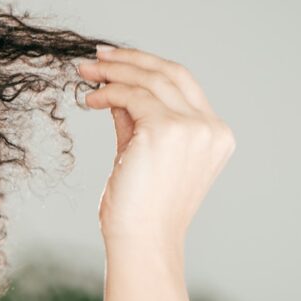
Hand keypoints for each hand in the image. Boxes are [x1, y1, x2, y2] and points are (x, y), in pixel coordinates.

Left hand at [76, 45, 235, 246]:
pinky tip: (90, 100)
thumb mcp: (143, 154)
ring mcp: (192, 128)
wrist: (141, 242)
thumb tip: (116, 88)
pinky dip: (108, 92)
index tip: (116, 61)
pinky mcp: (166, 130)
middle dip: (131, 60)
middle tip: (97, 57)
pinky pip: (131, 96)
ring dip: (113, 72)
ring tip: (85, 73)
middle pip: (170, 73)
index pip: (183, 85)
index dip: (149, 67)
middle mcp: (210, 129)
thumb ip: (137, 120)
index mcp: (215, 136)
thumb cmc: (141, 210)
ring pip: (149, 80)